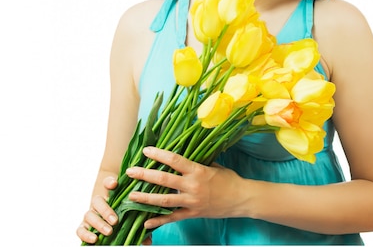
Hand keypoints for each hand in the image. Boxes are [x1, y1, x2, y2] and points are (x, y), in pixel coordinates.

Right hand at [76, 176, 117, 243]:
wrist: (109, 213)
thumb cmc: (118, 206)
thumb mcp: (122, 198)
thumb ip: (119, 190)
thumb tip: (113, 183)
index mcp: (107, 191)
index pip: (106, 183)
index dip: (110, 182)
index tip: (114, 185)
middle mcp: (96, 203)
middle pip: (96, 203)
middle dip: (106, 212)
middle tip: (115, 221)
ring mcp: (89, 215)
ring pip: (88, 216)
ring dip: (98, 224)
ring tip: (109, 232)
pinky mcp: (84, 227)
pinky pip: (80, 230)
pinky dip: (86, 235)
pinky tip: (94, 239)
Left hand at [126, 146, 245, 229]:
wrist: (241, 199)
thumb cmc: (229, 180)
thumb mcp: (214, 166)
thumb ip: (198, 162)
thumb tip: (183, 156)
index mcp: (198, 170)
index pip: (174, 160)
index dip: (158, 155)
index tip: (146, 151)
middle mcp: (192, 186)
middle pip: (164, 180)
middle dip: (145, 175)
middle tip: (130, 171)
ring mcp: (191, 201)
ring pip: (163, 201)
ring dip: (145, 198)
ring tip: (131, 196)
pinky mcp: (193, 214)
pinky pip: (172, 218)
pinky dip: (158, 221)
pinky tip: (145, 222)